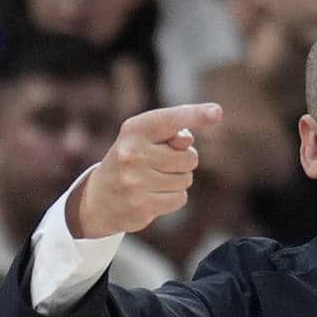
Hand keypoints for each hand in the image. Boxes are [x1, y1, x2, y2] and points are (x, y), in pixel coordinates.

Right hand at [72, 103, 223, 237]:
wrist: (99, 198)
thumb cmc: (132, 160)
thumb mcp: (145, 139)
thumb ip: (170, 134)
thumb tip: (187, 141)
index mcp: (135, 129)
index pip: (171, 120)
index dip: (196, 115)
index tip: (216, 112)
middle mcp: (133, 153)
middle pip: (189, 157)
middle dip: (184, 161)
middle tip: (162, 163)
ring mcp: (136, 181)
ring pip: (186, 180)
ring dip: (178, 180)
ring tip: (155, 179)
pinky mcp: (142, 205)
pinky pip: (180, 199)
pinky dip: (174, 197)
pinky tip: (155, 195)